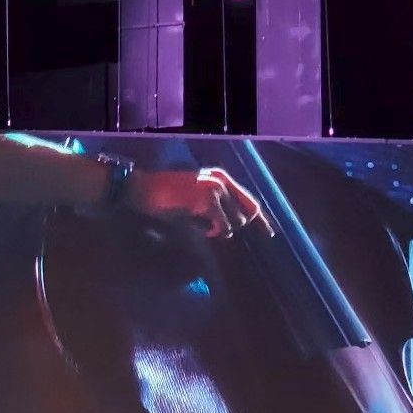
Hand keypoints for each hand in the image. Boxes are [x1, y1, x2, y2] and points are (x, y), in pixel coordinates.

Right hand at [126, 166, 273, 237]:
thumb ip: (215, 209)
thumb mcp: (195, 200)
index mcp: (220, 177)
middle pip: (248, 212)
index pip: (249, 200)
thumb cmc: (165, 197)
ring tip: (204, 227)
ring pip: (236, 221)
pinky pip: (222, 224)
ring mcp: (214, 188)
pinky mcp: (206, 199)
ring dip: (223, 230)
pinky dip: (214, 231)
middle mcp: (221, 180)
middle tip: (214, 230)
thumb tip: (233, 226)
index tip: (269, 234)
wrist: (142, 189)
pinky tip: (203, 229)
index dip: (260, 219)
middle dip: (236, 225)